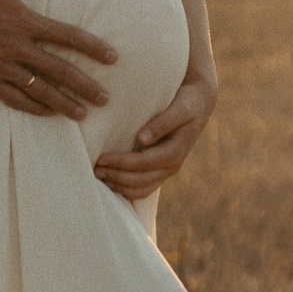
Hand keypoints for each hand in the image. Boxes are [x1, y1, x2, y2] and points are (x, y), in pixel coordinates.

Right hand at [0, 0, 114, 113]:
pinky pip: (14, 98)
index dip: (93, 48)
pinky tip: (48, 113)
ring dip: (63, 103)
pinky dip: (33, 107)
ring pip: (39, 90)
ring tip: (83, 113)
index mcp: (24, 21)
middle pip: (59, 71)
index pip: (68, 37)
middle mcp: (15, 48)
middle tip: (106, 99)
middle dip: (85, 85)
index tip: (113, 58)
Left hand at [95, 67, 216, 196]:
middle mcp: (172, 166)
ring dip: (119, 186)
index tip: (100, 159)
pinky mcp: (162, 171)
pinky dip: (126, 189)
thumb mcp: (180, 108)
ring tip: (99, 176)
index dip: (120, 163)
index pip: (142, 164)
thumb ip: (162, 123)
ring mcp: (167, 171)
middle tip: (94, 170)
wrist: (199, 103)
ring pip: (141, 189)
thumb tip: (142, 139)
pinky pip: (143, 188)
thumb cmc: (187, 102)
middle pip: (139, 181)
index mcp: (175, 152)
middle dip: (115, 177)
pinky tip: (111, 181)